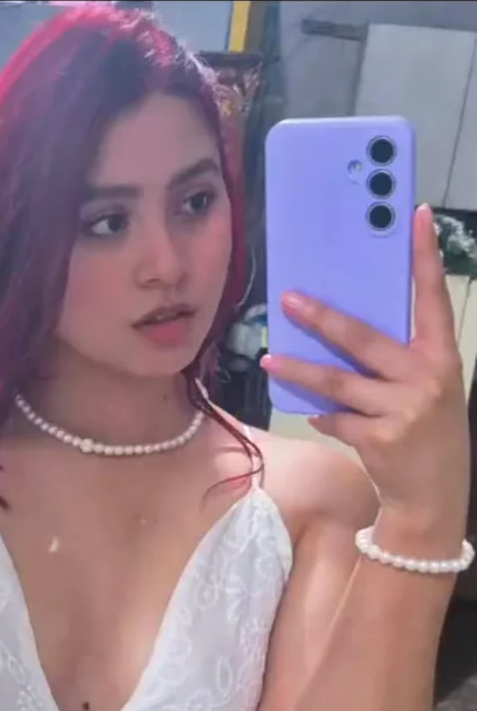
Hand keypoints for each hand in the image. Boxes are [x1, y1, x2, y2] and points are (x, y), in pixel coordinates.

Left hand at [263, 206, 469, 545]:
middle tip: (289, 299)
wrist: (434, 494)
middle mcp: (425, 378)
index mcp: (441, 355)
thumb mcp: (428, 386)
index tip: (415, 216)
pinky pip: (337, 419)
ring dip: (300, 370)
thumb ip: (399, 358)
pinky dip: (323, 414)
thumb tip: (345, 328)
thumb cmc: (427, 429)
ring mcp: (402, 409)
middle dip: (322, 319)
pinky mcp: (379, 438)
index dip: (425, 257)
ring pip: (338, 382)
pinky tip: (315, 412)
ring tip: (270, 359)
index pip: (433, 297)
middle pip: (364, 339)